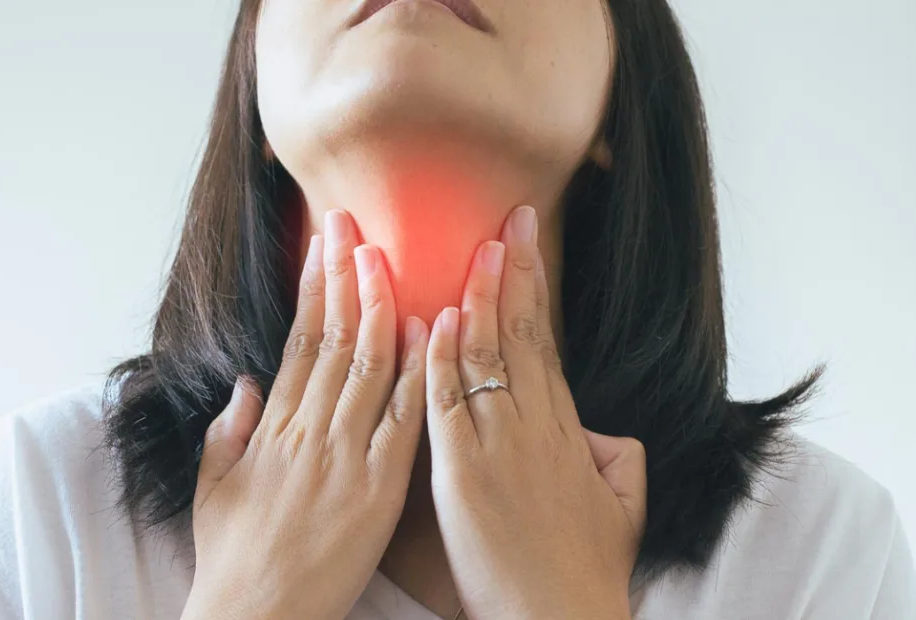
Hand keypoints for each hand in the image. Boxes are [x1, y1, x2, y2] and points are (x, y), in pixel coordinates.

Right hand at [181, 210, 430, 619]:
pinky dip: (419, 372)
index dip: (316, 286)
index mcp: (273, 426)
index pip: (301, 339)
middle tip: (355, 224)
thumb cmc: (234, 557)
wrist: (256, 617)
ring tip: (389, 255)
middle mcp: (310, 429)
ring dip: (382, 305)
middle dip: (346, 275)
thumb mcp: (213, 487)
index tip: (324, 243)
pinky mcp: (381, 486)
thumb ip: (227, 430)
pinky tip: (430, 330)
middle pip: (336, 338)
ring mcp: (347, 454)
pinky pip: (405, 419)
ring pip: (370, 365)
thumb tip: (247, 383)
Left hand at [424, 206, 646, 619]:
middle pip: (521, 334)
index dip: (533, 289)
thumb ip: (615, 456)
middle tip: (510, 219)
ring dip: (479, 299)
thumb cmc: (587, 566)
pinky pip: (449, 404)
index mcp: (564, 426)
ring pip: (488, 357)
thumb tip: (604, 431)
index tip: (525, 243)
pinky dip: (443, 361)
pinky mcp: (462, 473)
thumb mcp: (622, 502)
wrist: (562, 615)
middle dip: (515, 271)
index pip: (543, 341)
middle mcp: (534, 424)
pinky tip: (439, 321)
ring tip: (477, 248)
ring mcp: (499, 445)